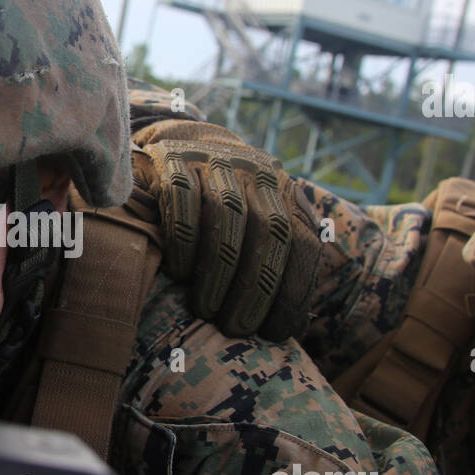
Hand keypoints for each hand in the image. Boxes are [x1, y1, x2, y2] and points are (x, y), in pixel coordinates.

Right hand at [131, 119, 319, 340]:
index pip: (301, 243)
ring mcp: (215, 159)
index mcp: (284, 192)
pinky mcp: (173, 157)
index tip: (275, 334)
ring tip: (205, 310)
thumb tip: (290, 327)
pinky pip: (182, 197)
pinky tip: (178, 271)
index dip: (292, 291)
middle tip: (235, 328)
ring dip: (218, 270)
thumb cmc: (214, 204)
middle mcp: (256, 171)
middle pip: (269, 230)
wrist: (176, 140)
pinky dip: (183, 239)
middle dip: (255, 286)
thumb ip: (273, 258)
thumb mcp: (252, 220)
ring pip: (228, 215)